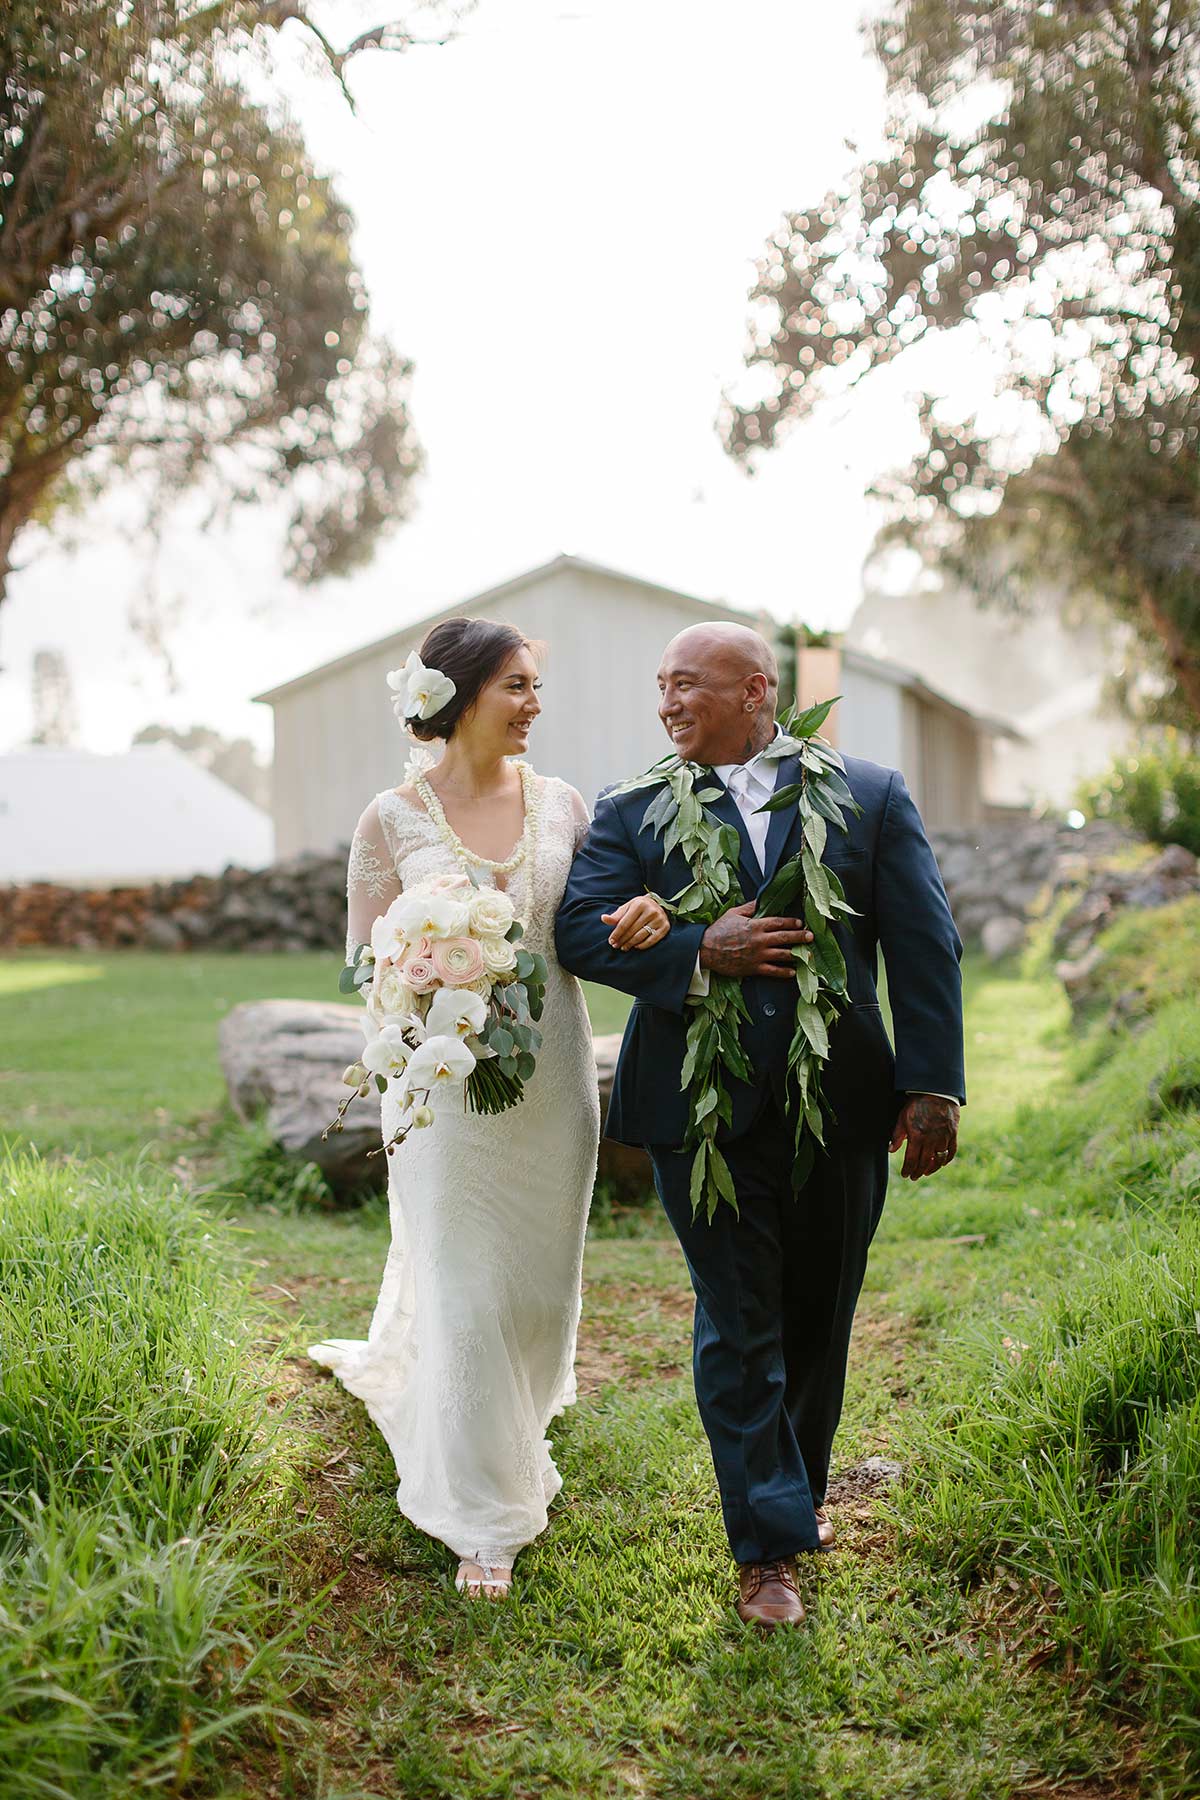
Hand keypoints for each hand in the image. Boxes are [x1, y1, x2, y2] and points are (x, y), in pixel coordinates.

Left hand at [603, 894, 670, 950]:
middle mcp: (651, 911)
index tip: (611, 941)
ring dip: (631, 944)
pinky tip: (636, 946)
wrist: (658, 904)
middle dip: (622, 940)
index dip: (616, 933)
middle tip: (616, 946)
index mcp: (639, 904)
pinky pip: (652, 940)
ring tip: (624, 947)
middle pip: (632, 930)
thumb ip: (616, 915)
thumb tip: (603, 918)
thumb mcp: (627, 908)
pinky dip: (643, 945)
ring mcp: (659, 919)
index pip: (624, 923)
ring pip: (641, 936)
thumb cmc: (639, 907)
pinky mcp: (665, 927)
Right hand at [699, 900, 813, 979]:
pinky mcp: (754, 968)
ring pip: (783, 954)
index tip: (800, 923)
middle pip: (785, 937)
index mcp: (755, 925)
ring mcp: (758, 955)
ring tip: (808, 954)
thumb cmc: (718, 931)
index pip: (779, 922)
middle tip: (810, 936)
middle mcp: (760, 940)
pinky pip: (773, 970)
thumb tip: (761, 900)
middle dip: (800, 936)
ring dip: (797, 954)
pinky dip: (784, 972)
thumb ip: (749, 907)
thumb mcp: (733, 913)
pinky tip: (793, 971)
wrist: (706, 950)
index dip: (791, 922)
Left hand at [889, 1094, 958, 1179]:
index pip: (911, 1160)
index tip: (905, 1175)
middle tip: (913, 1177)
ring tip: (925, 1172)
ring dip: (932, 1168)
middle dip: (917, 1172)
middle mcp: (931, 1140)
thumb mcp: (902, 1118)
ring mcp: (943, 1138)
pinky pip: (951, 1152)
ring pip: (939, 1160)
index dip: (908, 1170)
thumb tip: (890, 1150)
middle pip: (924, 1163)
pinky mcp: (953, 1134)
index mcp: (917, 1136)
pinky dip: (946, 1160)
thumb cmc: (917, 1104)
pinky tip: (941, 1163)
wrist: (936, 1091)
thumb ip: (897, 1136)